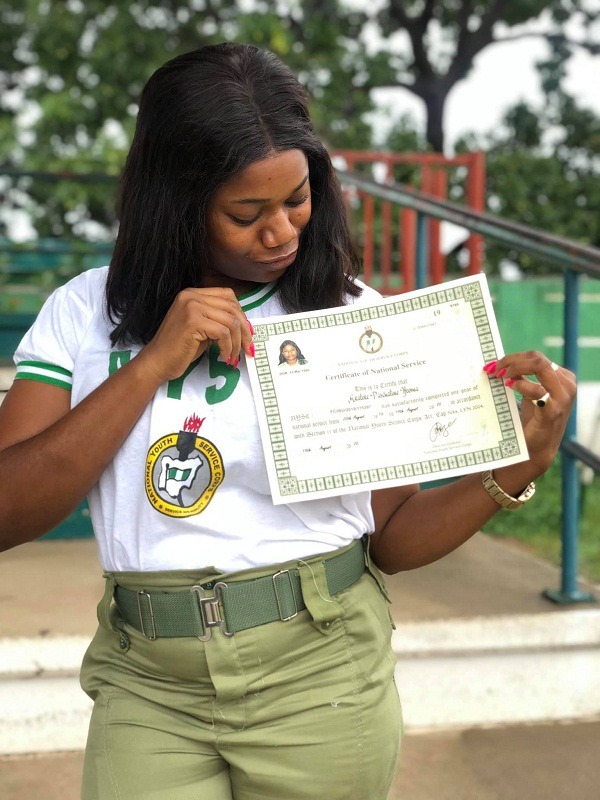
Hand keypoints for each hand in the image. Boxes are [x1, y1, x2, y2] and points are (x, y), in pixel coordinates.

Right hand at [137, 287, 253, 382]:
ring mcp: (191, 306)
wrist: (157, 362)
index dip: (241, 315)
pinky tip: (224, 357)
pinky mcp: (193, 321)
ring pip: (230, 321)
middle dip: (244, 330)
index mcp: (193, 293)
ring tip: (233, 356)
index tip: (247, 334)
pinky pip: (223, 333)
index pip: (228, 296)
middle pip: (232, 307)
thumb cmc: (179, 349)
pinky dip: (228, 347)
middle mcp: (191, 295)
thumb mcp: (202, 329)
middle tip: (247, 348)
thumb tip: (245, 326)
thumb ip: (218, 321)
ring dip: (237, 342)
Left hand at [484, 351, 575, 475]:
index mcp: (562, 377)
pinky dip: (521, 385)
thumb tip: (500, 362)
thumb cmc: (532, 419)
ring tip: (500, 377)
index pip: (536, 357)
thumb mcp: (528, 393)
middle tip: (494, 370)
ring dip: (515, 368)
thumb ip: (521, 376)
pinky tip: (509, 386)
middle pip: (537, 358)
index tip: (493, 365)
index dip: (512, 357)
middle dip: (511, 361)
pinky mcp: (553, 411)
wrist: (536, 447)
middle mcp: (566, 384)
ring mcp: (562, 397)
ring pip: (539, 366)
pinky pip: (537, 390)